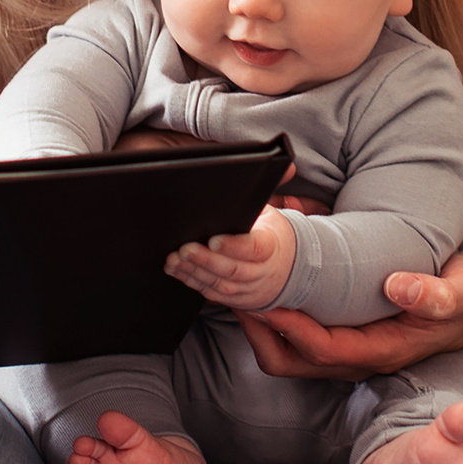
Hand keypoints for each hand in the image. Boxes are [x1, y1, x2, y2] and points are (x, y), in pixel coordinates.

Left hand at [165, 205, 296, 309]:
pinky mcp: (237, 300)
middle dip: (206, 260)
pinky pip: (214, 294)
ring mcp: (250, 290)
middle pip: (234, 270)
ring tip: (175, 260)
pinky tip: (177, 271)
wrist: (287, 269)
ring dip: (195, 273)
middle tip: (184, 249)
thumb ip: (268, 192)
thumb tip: (285, 163)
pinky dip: (193, 282)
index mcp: (272, 248)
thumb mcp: (272, 214)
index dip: (234, 246)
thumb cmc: (271, 236)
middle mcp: (262, 272)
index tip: (213, 239)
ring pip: (221, 285)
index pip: (255, 249)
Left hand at [237, 252, 462, 380]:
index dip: (292, 328)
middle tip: (236, 290)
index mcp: (381, 350)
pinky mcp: (334, 333)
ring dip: (258, 319)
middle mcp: (355, 356)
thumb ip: (439, 295)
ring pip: (283, 350)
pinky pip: (290, 332)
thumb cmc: (461, 298)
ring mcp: (342, 347)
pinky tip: (266, 274)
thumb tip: (400, 286)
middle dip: (258, 329)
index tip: (268, 301)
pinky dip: (272, 308)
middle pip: (290, 359)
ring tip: (240, 281)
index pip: (324, 349)